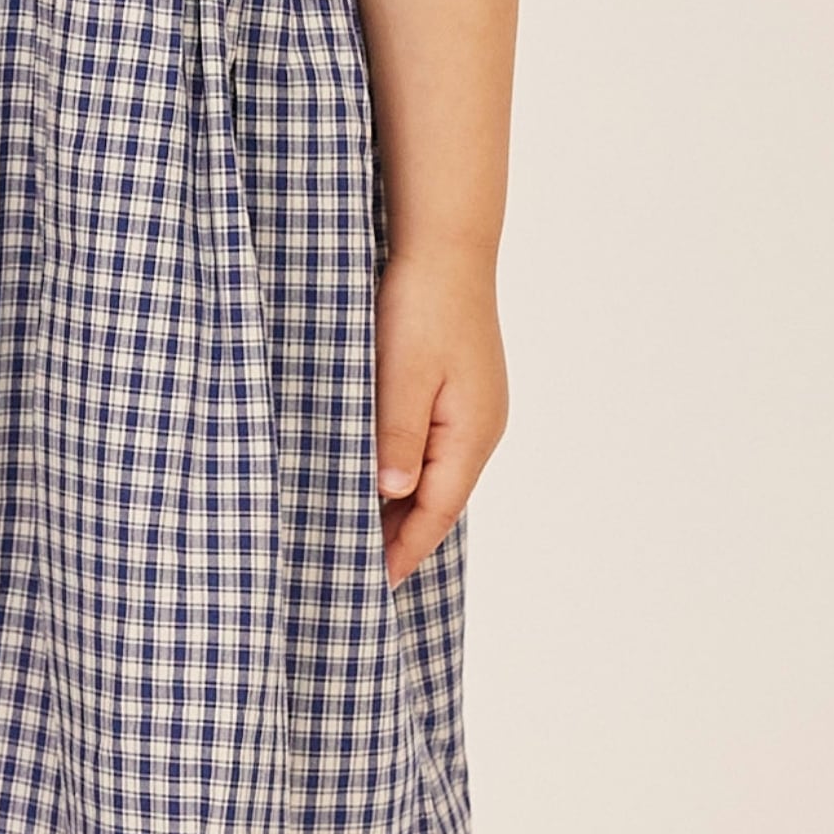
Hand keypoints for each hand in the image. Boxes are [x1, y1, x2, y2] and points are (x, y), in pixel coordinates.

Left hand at [374, 247, 508, 585]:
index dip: (405, 550)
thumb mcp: (401, 375)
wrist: (446, 249)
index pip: (436, 512)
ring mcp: (473, 412)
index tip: (373, 584)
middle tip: (353, 569)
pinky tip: (378, 481)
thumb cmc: (423, 306)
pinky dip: (406, 474)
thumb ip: (396, 437)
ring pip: (435, 478)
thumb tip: (393, 495)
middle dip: (401, 537)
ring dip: (401, 507)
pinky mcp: (459, 395)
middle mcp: (480, 430)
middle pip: (439, 502)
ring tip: (358, 535)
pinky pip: (433, 451)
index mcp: (470, 433)